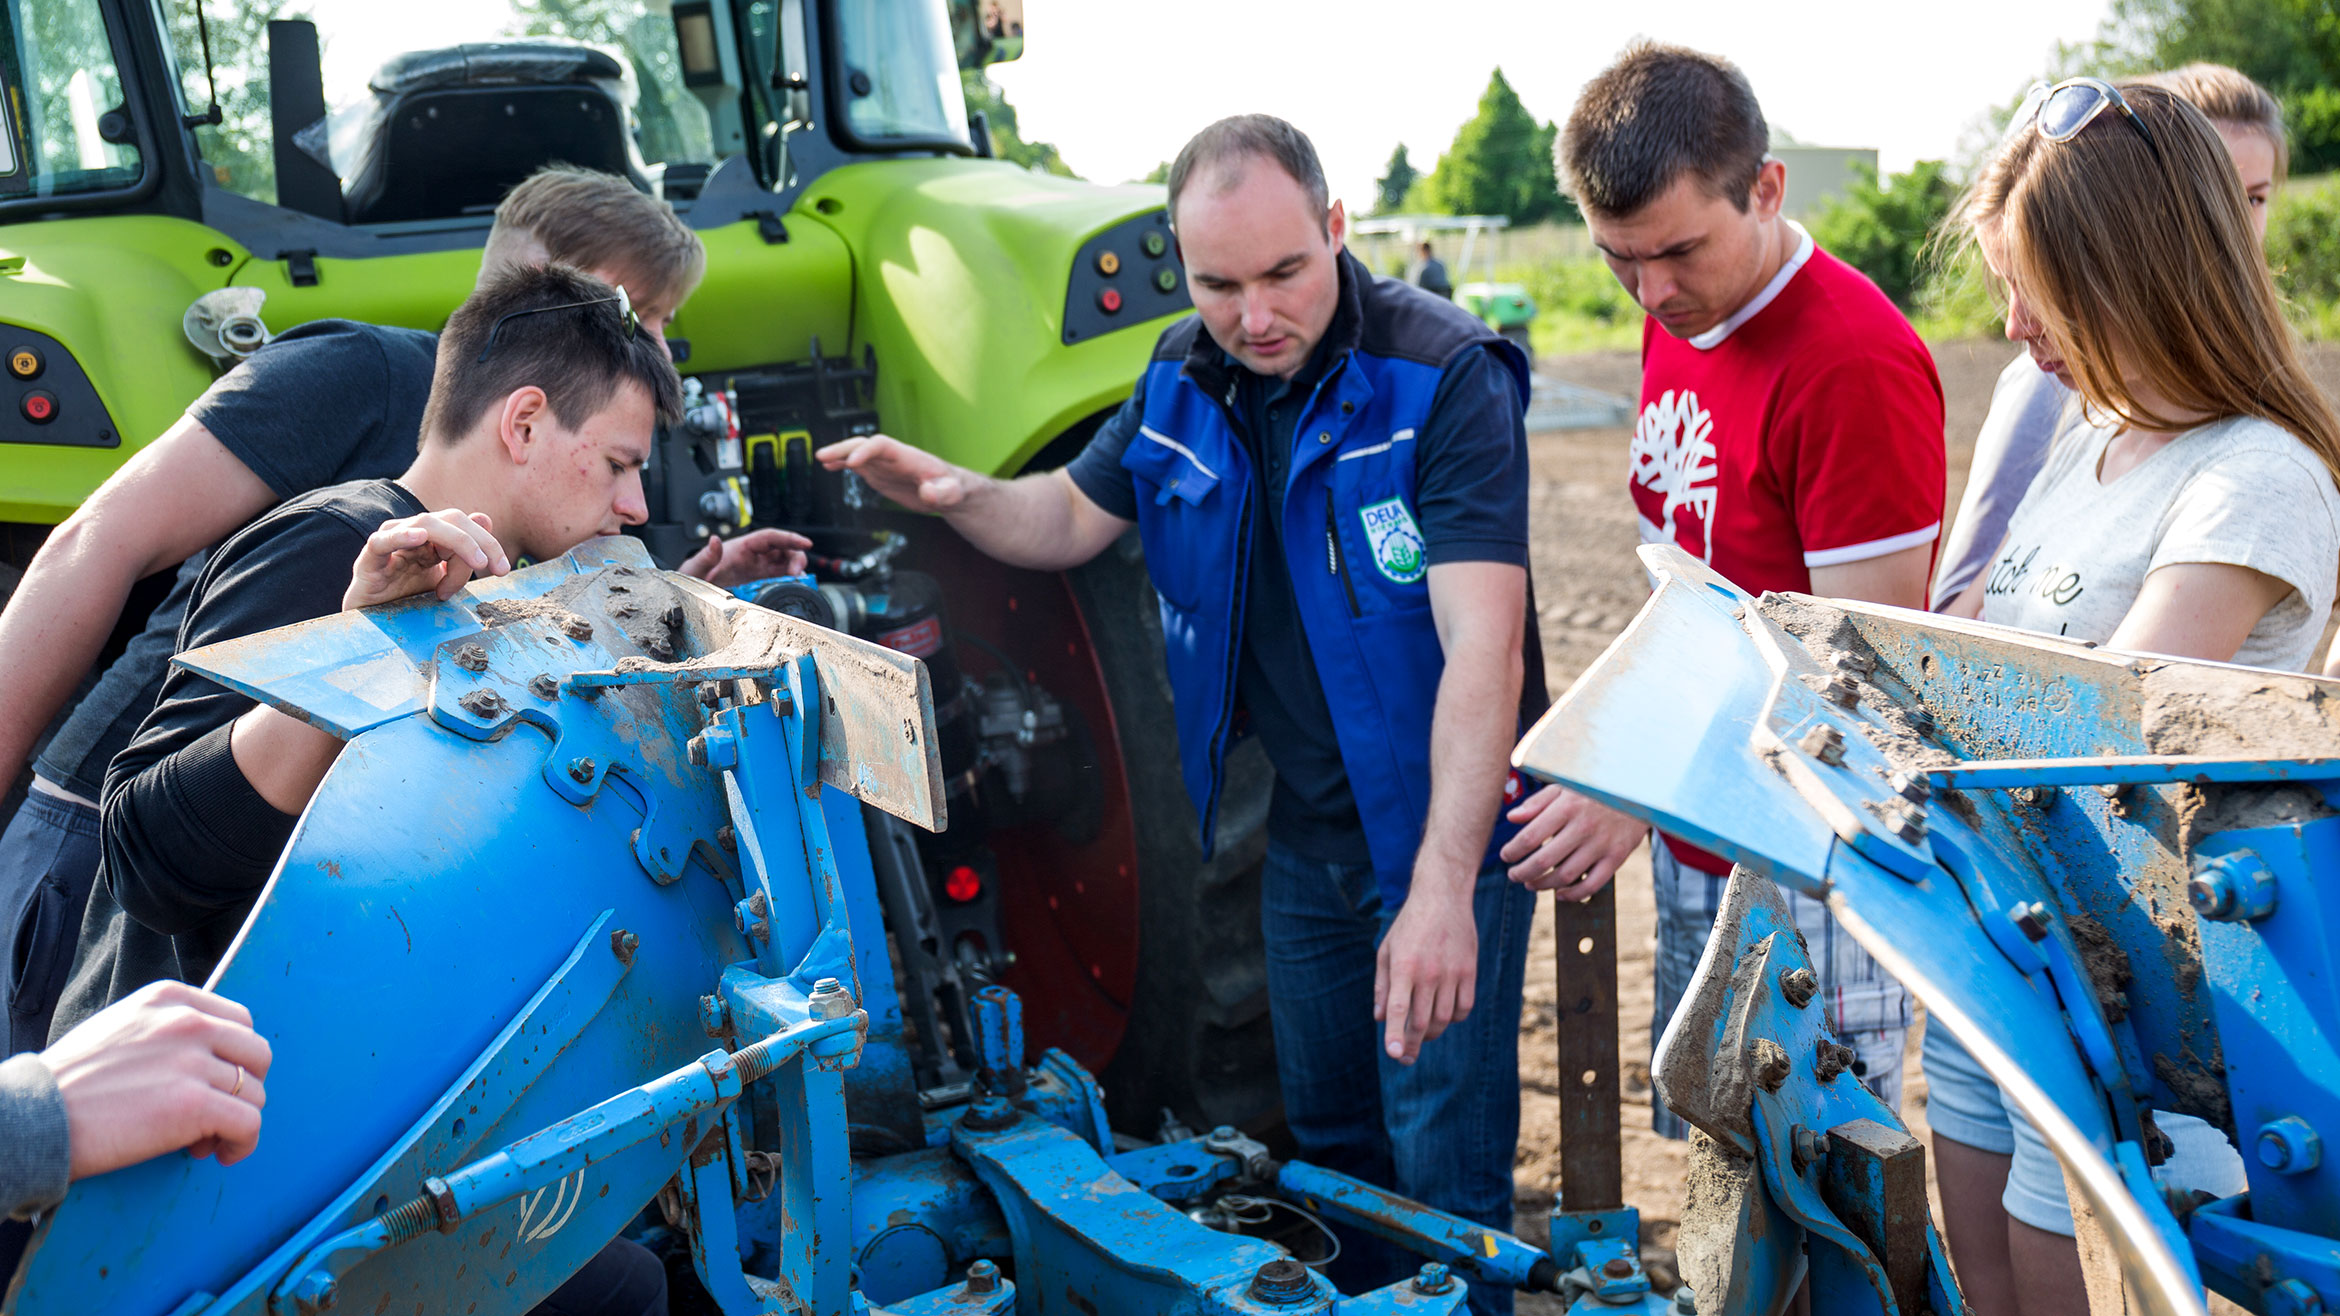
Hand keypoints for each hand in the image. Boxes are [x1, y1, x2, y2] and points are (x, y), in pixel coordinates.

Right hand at [41, 980, 271, 1178]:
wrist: (31, 1118)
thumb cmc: (68, 1083)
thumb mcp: (120, 1028)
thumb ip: (165, 1029)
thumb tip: (206, 1053)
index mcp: (170, 999)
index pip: (239, 1021)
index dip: (234, 1058)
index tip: (215, 1082)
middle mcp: (187, 1022)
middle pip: (256, 1053)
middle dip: (244, 1087)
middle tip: (215, 1113)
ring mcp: (192, 1062)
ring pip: (255, 1092)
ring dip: (236, 1121)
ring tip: (202, 1139)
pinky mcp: (193, 1105)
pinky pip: (250, 1123)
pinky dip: (243, 1144)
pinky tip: (219, 1153)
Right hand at [345, 509, 508, 608]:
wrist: (371, 624)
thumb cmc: (407, 599)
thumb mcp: (444, 578)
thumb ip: (463, 554)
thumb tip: (486, 518)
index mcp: (430, 537)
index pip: (464, 525)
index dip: (488, 543)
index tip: (503, 569)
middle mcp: (410, 533)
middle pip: (450, 520)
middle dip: (478, 542)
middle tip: (493, 568)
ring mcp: (389, 543)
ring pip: (426, 525)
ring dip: (457, 543)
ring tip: (475, 563)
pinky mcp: (369, 561)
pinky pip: (382, 542)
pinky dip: (401, 536)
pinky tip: (420, 538)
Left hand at [678, 528, 811, 584]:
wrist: (685, 591)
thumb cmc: (689, 577)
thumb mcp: (693, 568)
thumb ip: (705, 556)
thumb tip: (714, 541)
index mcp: (739, 547)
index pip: (770, 537)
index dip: (789, 538)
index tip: (805, 543)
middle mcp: (749, 554)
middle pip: (781, 548)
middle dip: (796, 555)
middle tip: (800, 571)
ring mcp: (753, 566)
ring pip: (782, 560)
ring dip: (794, 567)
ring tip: (798, 579)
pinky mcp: (755, 578)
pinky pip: (777, 574)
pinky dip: (788, 576)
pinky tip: (792, 583)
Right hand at [816, 435, 974, 510]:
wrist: (949, 490)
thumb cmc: (952, 488)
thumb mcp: (951, 493)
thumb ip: (942, 493)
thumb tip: (928, 492)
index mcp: (908, 456)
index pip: (882, 445)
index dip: (866, 451)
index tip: (853, 462)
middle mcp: (892, 456)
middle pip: (864, 444)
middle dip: (844, 448)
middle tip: (825, 456)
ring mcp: (884, 464)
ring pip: (857, 453)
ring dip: (838, 454)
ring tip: (821, 459)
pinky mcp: (879, 474)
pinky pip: (857, 465)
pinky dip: (842, 464)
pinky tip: (829, 466)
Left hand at [1374, 880, 1477, 1064]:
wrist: (1443, 897)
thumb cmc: (1409, 925)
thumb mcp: (1386, 950)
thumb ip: (1382, 986)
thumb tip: (1381, 1018)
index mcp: (1404, 966)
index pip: (1400, 1008)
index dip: (1396, 1034)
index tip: (1395, 1054)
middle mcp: (1429, 972)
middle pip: (1422, 1021)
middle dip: (1412, 1043)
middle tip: (1405, 1057)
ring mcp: (1452, 972)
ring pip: (1444, 1018)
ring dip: (1431, 1032)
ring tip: (1420, 1034)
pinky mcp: (1469, 971)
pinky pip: (1464, 1008)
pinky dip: (1453, 1018)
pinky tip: (1442, 1015)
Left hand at [1500, 785, 1644, 898]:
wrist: (1639, 790)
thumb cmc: (1594, 788)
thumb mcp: (1565, 786)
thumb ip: (1537, 802)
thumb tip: (1512, 818)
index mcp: (1566, 807)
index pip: (1530, 837)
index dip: (1513, 851)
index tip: (1505, 856)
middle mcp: (1583, 827)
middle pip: (1544, 860)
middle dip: (1522, 872)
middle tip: (1513, 875)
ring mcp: (1601, 844)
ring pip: (1565, 875)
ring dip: (1543, 885)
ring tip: (1531, 883)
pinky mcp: (1617, 857)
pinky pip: (1592, 884)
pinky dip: (1573, 895)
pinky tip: (1560, 894)